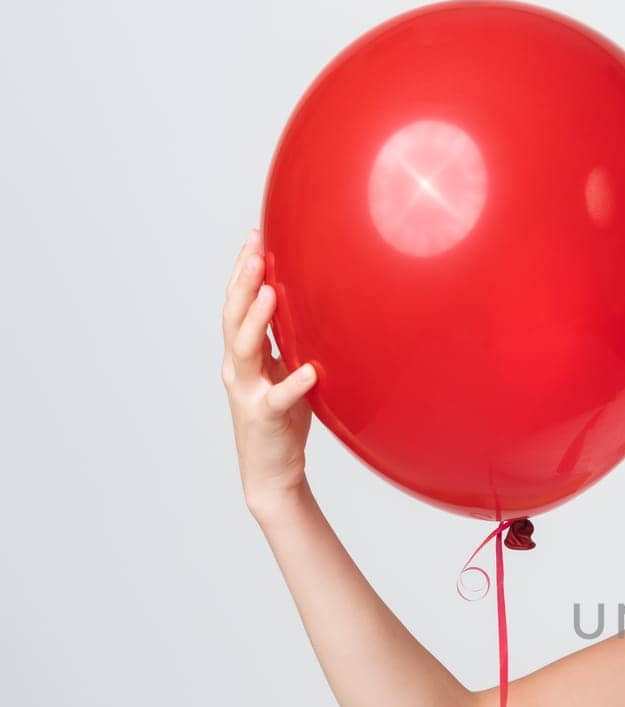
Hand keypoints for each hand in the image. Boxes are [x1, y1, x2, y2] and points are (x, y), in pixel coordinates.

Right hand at [220, 228, 318, 514]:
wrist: (271, 471)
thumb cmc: (282, 420)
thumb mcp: (284, 372)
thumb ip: (288, 343)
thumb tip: (308, 306)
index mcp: (242, 355)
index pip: (238, 304)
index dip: (243, 270)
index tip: (255, 235)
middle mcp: (237, 369)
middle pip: (234, 317)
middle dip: (243, 281)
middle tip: (255, 248)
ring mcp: (247, 392)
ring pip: (244, 350)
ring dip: (257, 319)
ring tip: (270, 290)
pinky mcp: (265, 418)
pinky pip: (278, 398)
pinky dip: (293, 383)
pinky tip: (309, 370)